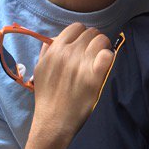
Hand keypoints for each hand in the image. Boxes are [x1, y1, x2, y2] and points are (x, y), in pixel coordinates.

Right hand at [30, 22, 113, 139]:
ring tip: (100, 59)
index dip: (82, 35)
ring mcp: (82, 65)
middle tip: (93, 54)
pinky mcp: (95, 77)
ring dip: (103, 47)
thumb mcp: (39, 69)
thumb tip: (54, 39)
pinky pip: (108, 55)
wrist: (53, 121)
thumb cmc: (46, 97)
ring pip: (102, 40)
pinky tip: (104, 66)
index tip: (83, 46)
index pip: (76, 27)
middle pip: (91, 32)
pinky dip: (109, 57)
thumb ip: (46, 51)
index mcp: (55, 50)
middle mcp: (68, 54)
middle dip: (93, 41)